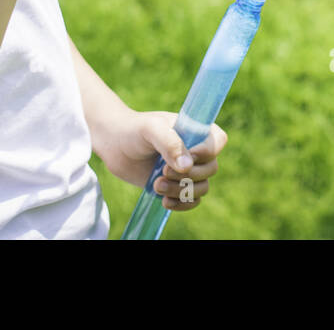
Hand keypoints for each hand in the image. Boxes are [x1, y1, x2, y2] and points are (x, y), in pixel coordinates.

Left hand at [100, 109, 227, 211]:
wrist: (115, 145)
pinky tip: (164, 201)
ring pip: (201, 187)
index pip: (218, 141)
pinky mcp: (178, 187)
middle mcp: (196, 151)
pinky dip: (182, 204)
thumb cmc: (135, 130)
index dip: (207, 151)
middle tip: (163, 171)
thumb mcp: (151, 129)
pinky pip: (192, 201)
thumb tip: (186, 166)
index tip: (188, 155)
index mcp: (196, 131)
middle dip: (189, 174)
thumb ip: (170, 143)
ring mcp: (188, 170)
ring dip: (181, 190)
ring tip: (157, 184)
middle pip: (211, 168)